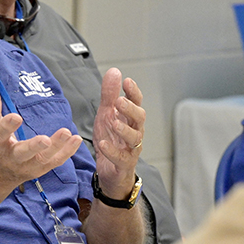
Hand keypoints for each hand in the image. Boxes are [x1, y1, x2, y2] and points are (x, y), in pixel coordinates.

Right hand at [0, 82, 81, 188]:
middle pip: (23, 153)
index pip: (0, 135)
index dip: (7, 126)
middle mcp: (11, 158)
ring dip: (57, 147)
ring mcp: (27, 166)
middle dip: (34, 147)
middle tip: (45, 139)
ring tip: (67, 133)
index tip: (16, 117)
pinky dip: (67, 152)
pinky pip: (55, 162)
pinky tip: (76, 139)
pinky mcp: (40, 170)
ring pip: (43, 159)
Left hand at [92, 69, 145, 197]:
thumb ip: (109, 95)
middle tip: (119, 100)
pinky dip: (112, 151)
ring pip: (134, 138)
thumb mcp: (107, 115)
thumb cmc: (112, 140)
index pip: (137, 103)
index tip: (127, 81)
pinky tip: (103, 143)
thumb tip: (114, 71)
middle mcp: (135, 133)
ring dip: (124, 129)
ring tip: (113, 121)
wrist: (110, 172)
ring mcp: (131, 149)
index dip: (134, 92)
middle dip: (131, 109)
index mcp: (131, 119)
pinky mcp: (124, 164)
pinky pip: (121, 158)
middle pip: (140, 119)